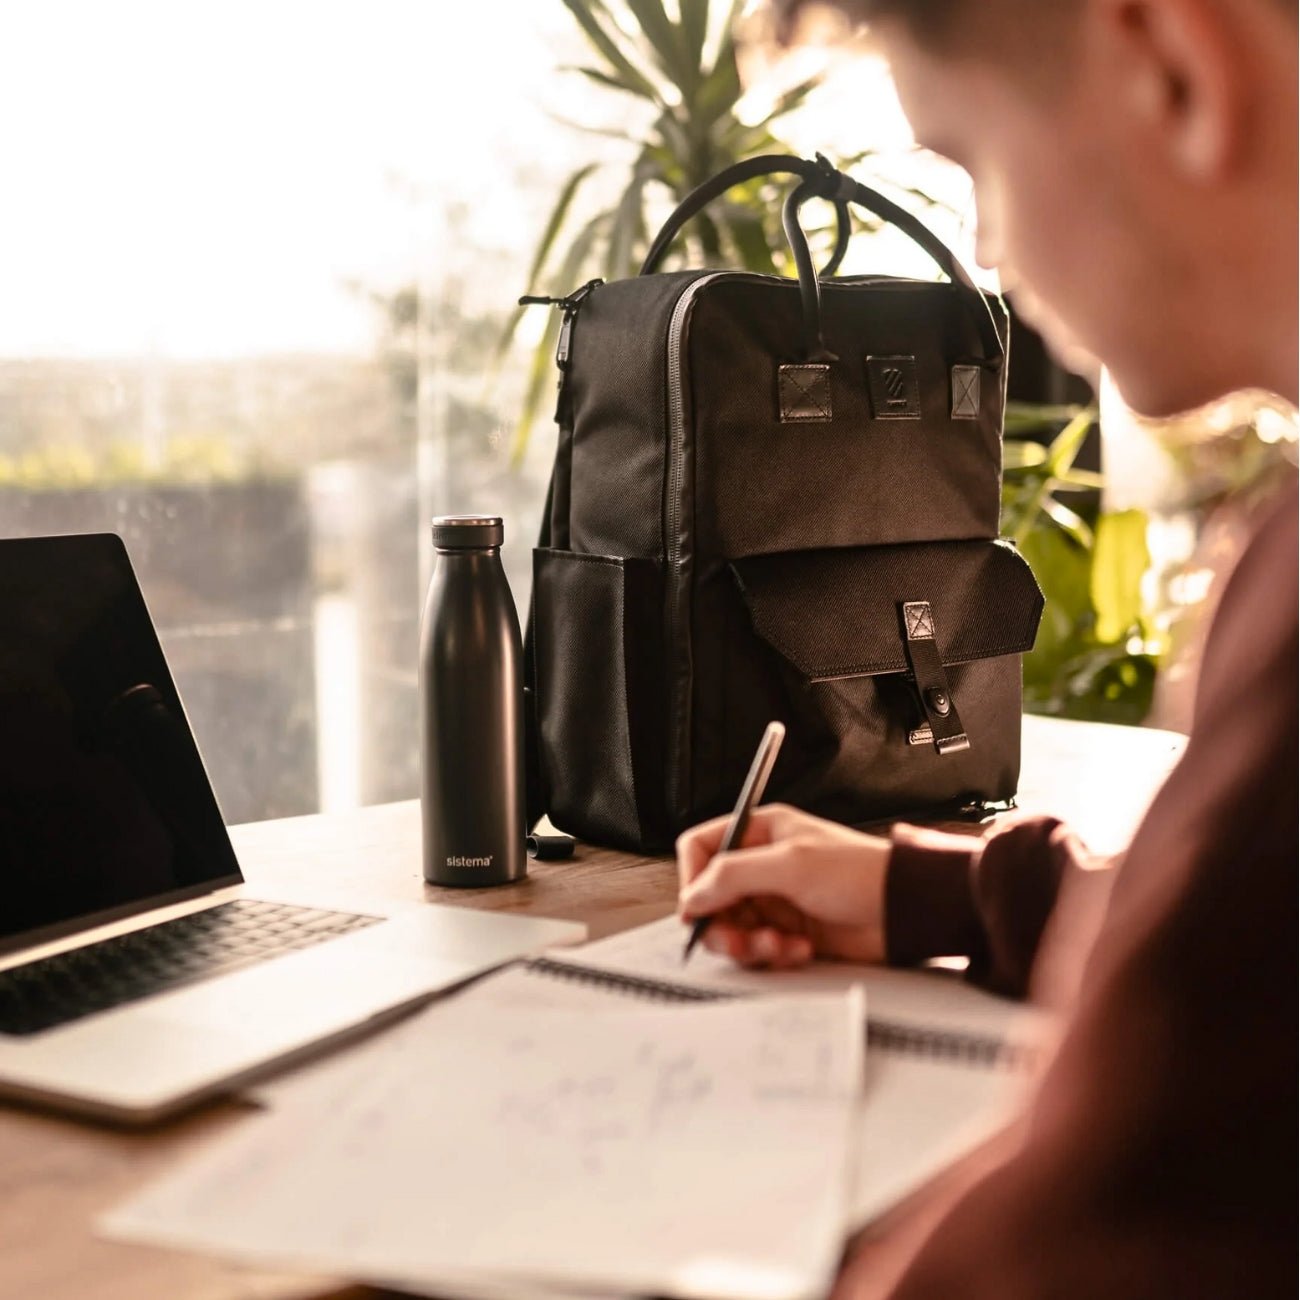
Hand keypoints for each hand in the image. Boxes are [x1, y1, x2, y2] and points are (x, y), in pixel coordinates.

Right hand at [676, 804, 889, 968]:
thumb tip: (693, 896)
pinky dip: (775, 953)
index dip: (693, 878)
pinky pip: (760, 947)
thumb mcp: (791, 865)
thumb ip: (733, 876)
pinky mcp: (789, 930)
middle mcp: (762, 864)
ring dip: (751, 944)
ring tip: (779, 946)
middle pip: (711, 897)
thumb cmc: (860, 872)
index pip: (701, 848)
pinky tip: (801, 949)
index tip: (698, 908)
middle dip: (722, 924)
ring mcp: (775, 899)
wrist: (905, 910)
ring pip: (733, 928)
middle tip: (738, 942)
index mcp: (760, 833)